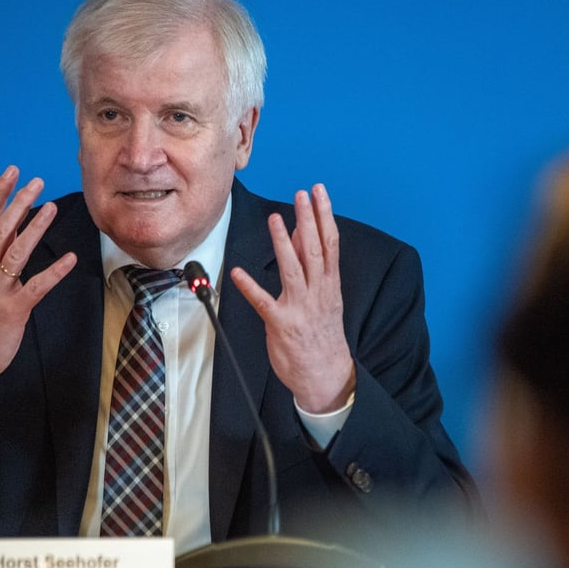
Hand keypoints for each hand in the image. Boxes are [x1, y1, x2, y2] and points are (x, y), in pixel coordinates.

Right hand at [0, 166, 76, 421]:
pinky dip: (54, 272)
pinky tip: (71, 259)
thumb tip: (9, 229)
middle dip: (18, 203)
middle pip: (0, 229)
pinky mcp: (12, 311)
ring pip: (15, 252)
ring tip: (52, 207)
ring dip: (35, 228)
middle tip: (37, 181)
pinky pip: (36, 287)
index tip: (12, 172)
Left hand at [231, 184, 355, 413]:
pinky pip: (263, 302)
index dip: (325, 216)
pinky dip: (250, 286)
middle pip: (314, 250)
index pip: (330, 243)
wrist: (326, 374)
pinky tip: (238, 272)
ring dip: (283, 243)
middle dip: (308, 220)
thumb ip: (311, 267)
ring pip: (293, 269)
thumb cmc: (322, 334)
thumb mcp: (325, 298)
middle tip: (302, 194)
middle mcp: (318, 292)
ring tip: (276, 219)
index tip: (320, 193)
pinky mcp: (281, 324)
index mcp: (330, 284)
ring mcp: (300, 308)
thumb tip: (300, 234)